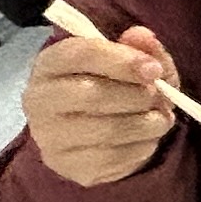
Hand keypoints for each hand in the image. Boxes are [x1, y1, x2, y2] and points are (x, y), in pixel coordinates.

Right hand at [20, 20, 182, 188]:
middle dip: (136, 94)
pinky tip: (147, 137)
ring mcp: (49, 136)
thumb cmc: (110, 86)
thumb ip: (138, 46)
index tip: (154, 69)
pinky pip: (113, 157)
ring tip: (161, 117)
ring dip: (146, 123)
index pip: (80, 54)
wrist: (93, 134)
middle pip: (92, 94)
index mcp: (50, 64)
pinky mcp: (67, 165)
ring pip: (106, 129)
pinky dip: (142, 146)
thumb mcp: (129, 61)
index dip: (122, 60)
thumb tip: (144, 36)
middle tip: (159, 95)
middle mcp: (39, 99)